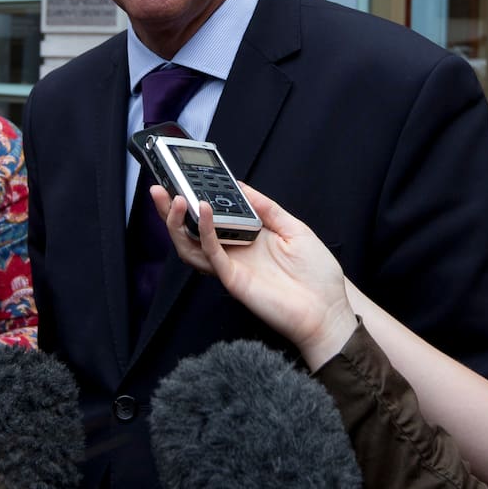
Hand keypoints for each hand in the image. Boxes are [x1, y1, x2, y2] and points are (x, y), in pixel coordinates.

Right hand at [154, 183, 358, 368]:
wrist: (328, 310)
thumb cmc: (316, 274)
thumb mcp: (294, 229)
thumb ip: (266, 208)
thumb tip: (241, 186)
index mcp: (245, 239)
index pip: (212, 218)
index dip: (195, 200)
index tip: (183, 178)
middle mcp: (233, 253)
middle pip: (191, 232)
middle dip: (171, 212)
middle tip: (159, 188)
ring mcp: (230, 267)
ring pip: (190, 246)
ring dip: (177, 223)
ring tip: (174, 198)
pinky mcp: (233, 279)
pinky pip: (211, 253)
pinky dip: (204, 230)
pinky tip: (203, 210)